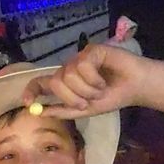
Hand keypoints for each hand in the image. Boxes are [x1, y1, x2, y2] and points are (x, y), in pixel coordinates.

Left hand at [21, 43, 149, 118]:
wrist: (135, 88)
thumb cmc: (111, 97)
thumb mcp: (85, 110)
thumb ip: (63, 111)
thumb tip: (40, 113)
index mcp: (65, 84)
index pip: (41, 83)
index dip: (32, 91)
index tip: (28, 103)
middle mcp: (69, 69)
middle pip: (55, 82)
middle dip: (71, 98)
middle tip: (86, 103)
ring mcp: (79, 58)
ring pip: (69, 75)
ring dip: (86, 90)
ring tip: (100, 90)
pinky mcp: (91, 50)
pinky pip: (83, 66)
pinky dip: (94, 79)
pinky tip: (103, 80)